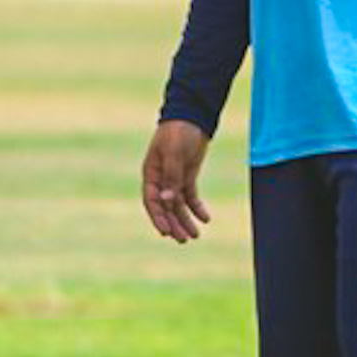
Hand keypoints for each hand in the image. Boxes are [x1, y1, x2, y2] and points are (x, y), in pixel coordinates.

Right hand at [141, 119, 212, 242]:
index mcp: (151, 173)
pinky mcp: (187, 176)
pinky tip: (205, 219)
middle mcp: (161, 179)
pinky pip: (190, 196)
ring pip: (178, 205)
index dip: (158, 217)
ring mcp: (174, 178)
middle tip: (184, 240)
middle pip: (165, 207)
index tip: (166, 232)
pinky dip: (197, 208)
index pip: (151, 200)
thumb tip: (167, 200)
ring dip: (185, 220)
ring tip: (194, 236)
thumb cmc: (178, 132)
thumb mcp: (173, 153)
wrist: (192, 116)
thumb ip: (171, 177)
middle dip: (174, 224)